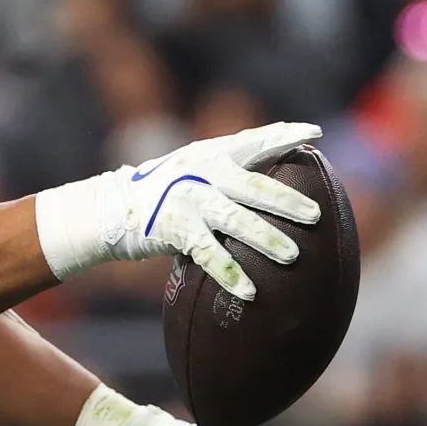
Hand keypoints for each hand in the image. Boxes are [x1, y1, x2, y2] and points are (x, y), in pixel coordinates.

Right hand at [33, 122, 322, 298]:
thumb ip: (225, 170)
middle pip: (256, 186)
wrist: (109, 208)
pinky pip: (209, 255)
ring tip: (293, 256)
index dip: (285, 136)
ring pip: (237, 221)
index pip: (255, 142)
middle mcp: (202, 173)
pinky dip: (230, 274)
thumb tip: (274, 182)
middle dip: (288, 201)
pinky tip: (250, 291)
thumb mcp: (190, 169)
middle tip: (317, 215)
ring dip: (267, 239)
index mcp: (210, 154)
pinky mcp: (174, 229)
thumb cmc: (159, 192)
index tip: (316, 133)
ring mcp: (188, 200)